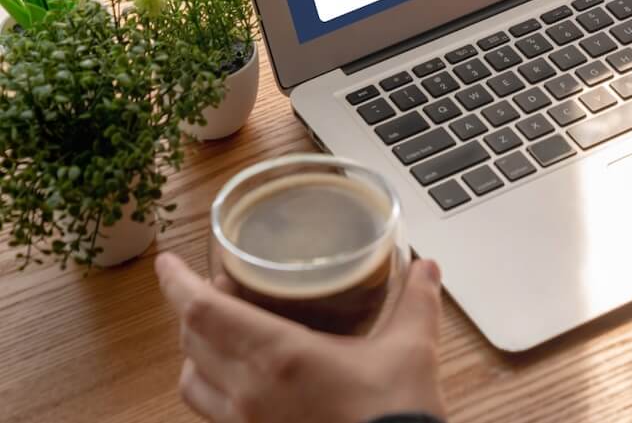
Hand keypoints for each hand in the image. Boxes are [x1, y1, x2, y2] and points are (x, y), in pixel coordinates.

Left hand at [155, 252, 447, 422]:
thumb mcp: (411, 350)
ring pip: (192, 382)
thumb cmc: (394, 415)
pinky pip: (213, 413)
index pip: (203, 312)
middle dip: (193, 308)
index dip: (177, 283)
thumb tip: (425, 267)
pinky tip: (243, 379)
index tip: (167, 262)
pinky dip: (212, 387)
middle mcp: (249, 392)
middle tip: (214, 285)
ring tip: (219, 332)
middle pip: (191, 341)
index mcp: (279, 356)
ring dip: (196, 351)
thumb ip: (416, 302)